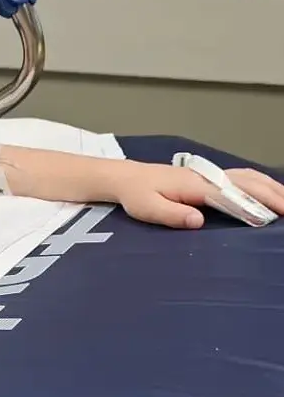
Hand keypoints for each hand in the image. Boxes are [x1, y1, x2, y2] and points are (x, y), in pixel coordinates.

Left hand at [110, 161, 283, 228]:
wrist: (127, 178)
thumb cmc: (136, 195)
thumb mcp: (147, 208)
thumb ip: (171, 214)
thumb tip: (198, 221)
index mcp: (196, 186)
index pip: (234, 195)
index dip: (257, 205)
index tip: (277, 216)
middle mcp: (208, 177)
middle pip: (249, 184)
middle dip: (274, 196)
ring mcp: (211, 175)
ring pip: (250, 177)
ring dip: (272, 188)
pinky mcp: (210, 178)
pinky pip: (243, 177)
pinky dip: (262, 183)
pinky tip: (271, 190)